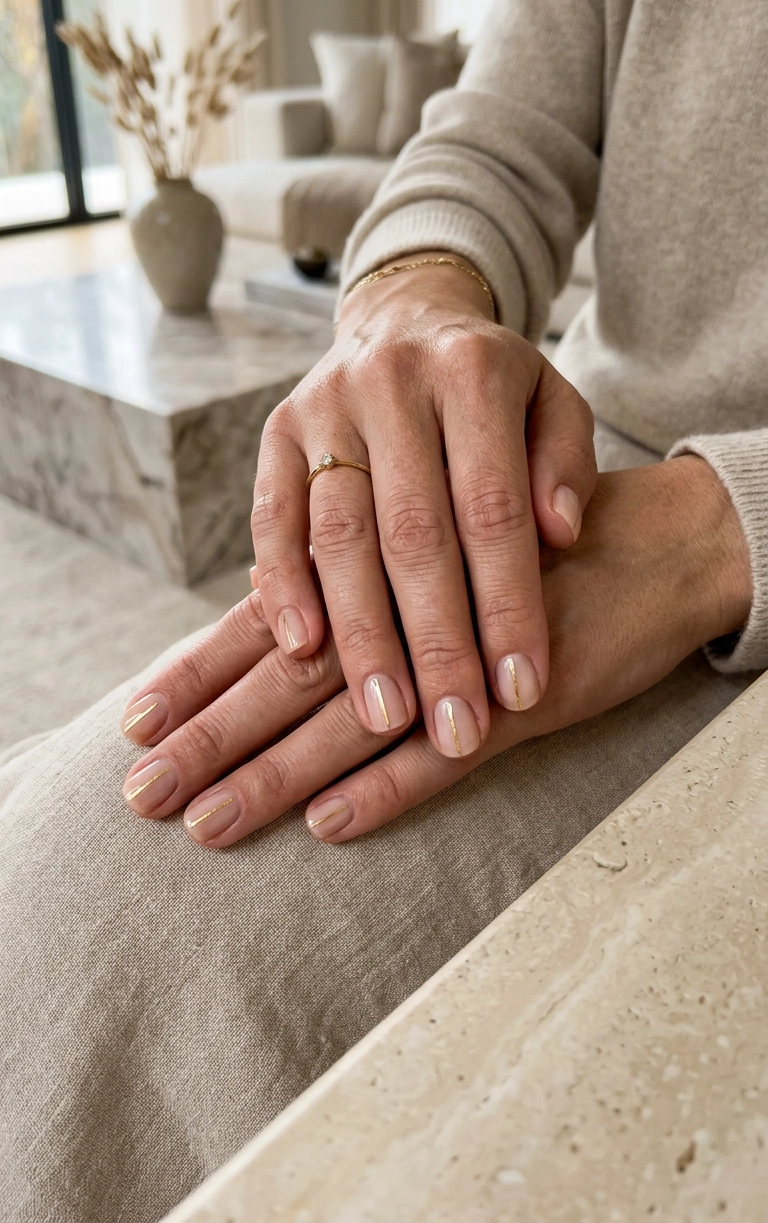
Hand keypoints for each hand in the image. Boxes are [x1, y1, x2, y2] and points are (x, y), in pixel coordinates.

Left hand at [120, 457, 750, 844]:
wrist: (657, 542)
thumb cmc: (538, 551)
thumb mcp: (444, 554)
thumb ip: (368, 585)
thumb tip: (277, 621)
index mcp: (380, 570)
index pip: (270, 629)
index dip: (200, 675)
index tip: (135, 722)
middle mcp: (406, 611)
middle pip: (289, 680)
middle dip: (212, 737)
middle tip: (142, 794)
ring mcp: (461, 657)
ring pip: (349, 722)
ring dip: (276, 774)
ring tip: (208, 823)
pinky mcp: (521, 700)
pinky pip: (446, 754)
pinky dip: (388, 786)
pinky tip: (331, 821)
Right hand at [249, 255, 596, 761]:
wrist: (406, 319)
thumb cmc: (494, 387)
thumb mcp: (554, 403)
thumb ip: (566, 463)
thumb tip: (562, 534)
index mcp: (474, 372)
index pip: (494, 508)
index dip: (508, 605)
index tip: (522, 691)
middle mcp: (392, 382)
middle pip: (413, 532)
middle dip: (435, 642)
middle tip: (452, 730)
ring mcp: (325, 405)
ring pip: (338, 534)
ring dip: (360, 633)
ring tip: (383, 716)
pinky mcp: (277, 430)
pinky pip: (273, 517)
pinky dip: (284, 587)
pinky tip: (302, 652)